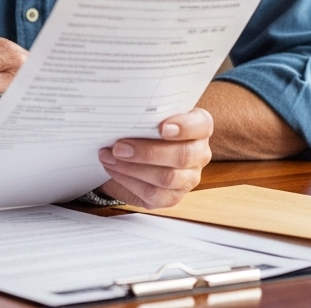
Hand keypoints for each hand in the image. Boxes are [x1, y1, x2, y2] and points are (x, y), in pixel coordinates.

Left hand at [98, 107, 212, 208]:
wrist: (134, 154)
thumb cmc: (144, 129)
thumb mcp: (148, 117)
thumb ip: (145, 114)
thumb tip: (125, 113)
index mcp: (199, 128)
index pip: (201, 125)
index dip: (184, 127)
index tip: (161, 128)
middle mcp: (199, 154)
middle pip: (183, 156)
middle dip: (147, 152)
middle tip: (119, 147)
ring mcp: (188, 178)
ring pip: (167, 178)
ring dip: (132, 168)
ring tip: (109, 158)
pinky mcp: (173, 197)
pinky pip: (153, 194)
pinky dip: (129, 181)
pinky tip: (114, 169)